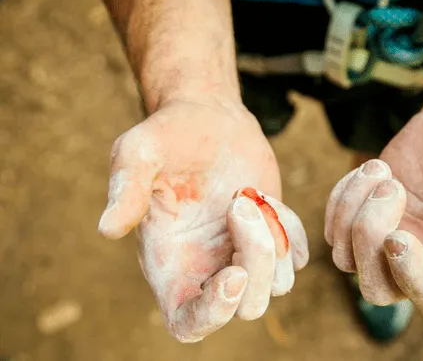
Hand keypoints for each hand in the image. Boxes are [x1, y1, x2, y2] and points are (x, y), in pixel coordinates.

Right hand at [98, 99, 308, 341]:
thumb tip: (107, 229)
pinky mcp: (270, 236)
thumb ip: (126, 189)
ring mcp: (242, 254)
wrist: (209, 118)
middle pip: (247, 307)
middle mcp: (207, 267)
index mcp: (169, 263)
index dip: (213, 315)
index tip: (233, 274)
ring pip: (277, 286)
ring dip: (274, 243)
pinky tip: (267, 198)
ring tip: (248, 195)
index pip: (190, 323)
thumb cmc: (168, 135)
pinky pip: (296, 258)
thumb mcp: (139, 152)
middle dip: (256, 262)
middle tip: (239, 205)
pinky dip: (292, 232)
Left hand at [324, 96, 422, 326]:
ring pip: (348, 263)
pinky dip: (340, 202)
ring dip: (352, 214)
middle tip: (391, 188)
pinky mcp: (368, 221)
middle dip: (369, 240)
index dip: (415, 284)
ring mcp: (394, 242)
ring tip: (380, 171)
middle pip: (379, 291)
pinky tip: (369, 170)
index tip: (400, 236)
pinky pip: (334, 232)